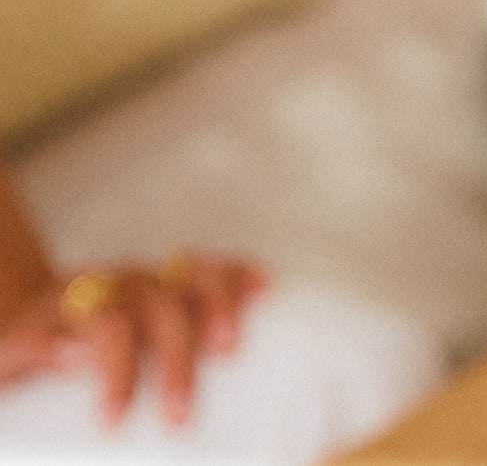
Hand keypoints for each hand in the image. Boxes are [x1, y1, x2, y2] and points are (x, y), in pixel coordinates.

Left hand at [0, 253, 264, 427]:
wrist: (30, 319)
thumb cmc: (24, 353)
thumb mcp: (7, 361)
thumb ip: (34, 349)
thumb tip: (75, 354)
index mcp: (65, 303)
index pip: (102, 323)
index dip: (114, 368)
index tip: (115, 416)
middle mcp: (110, 283)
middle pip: (154, 306)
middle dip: (174, 360)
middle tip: (180, 414)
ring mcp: (144, 277)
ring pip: (188, 275)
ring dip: (217, 308)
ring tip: (229, 348)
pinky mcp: (170, 279)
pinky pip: (210, 268)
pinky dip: (238, 275)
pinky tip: (263, 288)